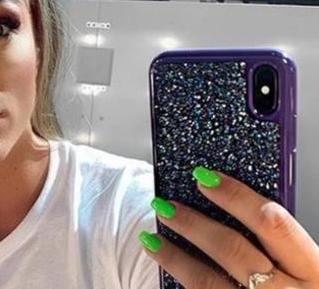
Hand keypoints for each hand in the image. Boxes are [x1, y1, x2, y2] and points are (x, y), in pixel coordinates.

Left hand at [139, 166, 318, 287]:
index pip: (273, 223)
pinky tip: (162, 261)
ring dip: (174, 255)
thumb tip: (225, 197)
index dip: (235, 196)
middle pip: (234, 250)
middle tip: (166, 205)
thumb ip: (275, 242)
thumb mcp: (301, 266)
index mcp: (312, 269)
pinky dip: (178, 275)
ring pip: (208, 281)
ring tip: (152, 236)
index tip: (204, 177)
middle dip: (194, 224)